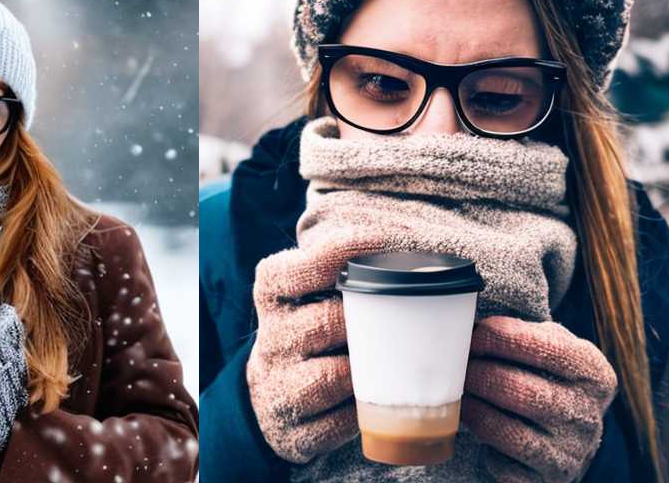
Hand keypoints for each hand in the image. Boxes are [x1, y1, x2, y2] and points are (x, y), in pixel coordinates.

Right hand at [246, 237, 390, 463]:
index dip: (345, 250)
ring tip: (386, 359)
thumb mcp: (305, 291)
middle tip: (393, 313)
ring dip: (366, 370)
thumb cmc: (306, 329)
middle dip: (363, 321)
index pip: (306, 266)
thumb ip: (337, 266)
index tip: (386, 239)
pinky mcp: (293, 431)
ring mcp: (277, 386)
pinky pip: (340, 422)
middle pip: (326, 323)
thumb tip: (398, 238)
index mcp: (271, 291)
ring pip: (333, 377)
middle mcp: (270, 336)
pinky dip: (363, 411)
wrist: (271, 394)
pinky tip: (373, 399)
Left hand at [461, 316, 617, 482]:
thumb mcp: (551, 344)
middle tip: (459, 367)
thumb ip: (522, 332)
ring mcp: (572, 454)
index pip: (543, 347)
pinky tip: (482, 431)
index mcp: (593, 372)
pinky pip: (505, 467)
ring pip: (507, 432)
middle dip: (479, 374)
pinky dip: (485, 448)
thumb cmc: (549, 374)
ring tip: (463, 395)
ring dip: (474, 410)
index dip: (497, 338)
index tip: (473, 336)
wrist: (572, 432)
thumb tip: (466, 321)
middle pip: (519, 390)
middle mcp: (589, 416)